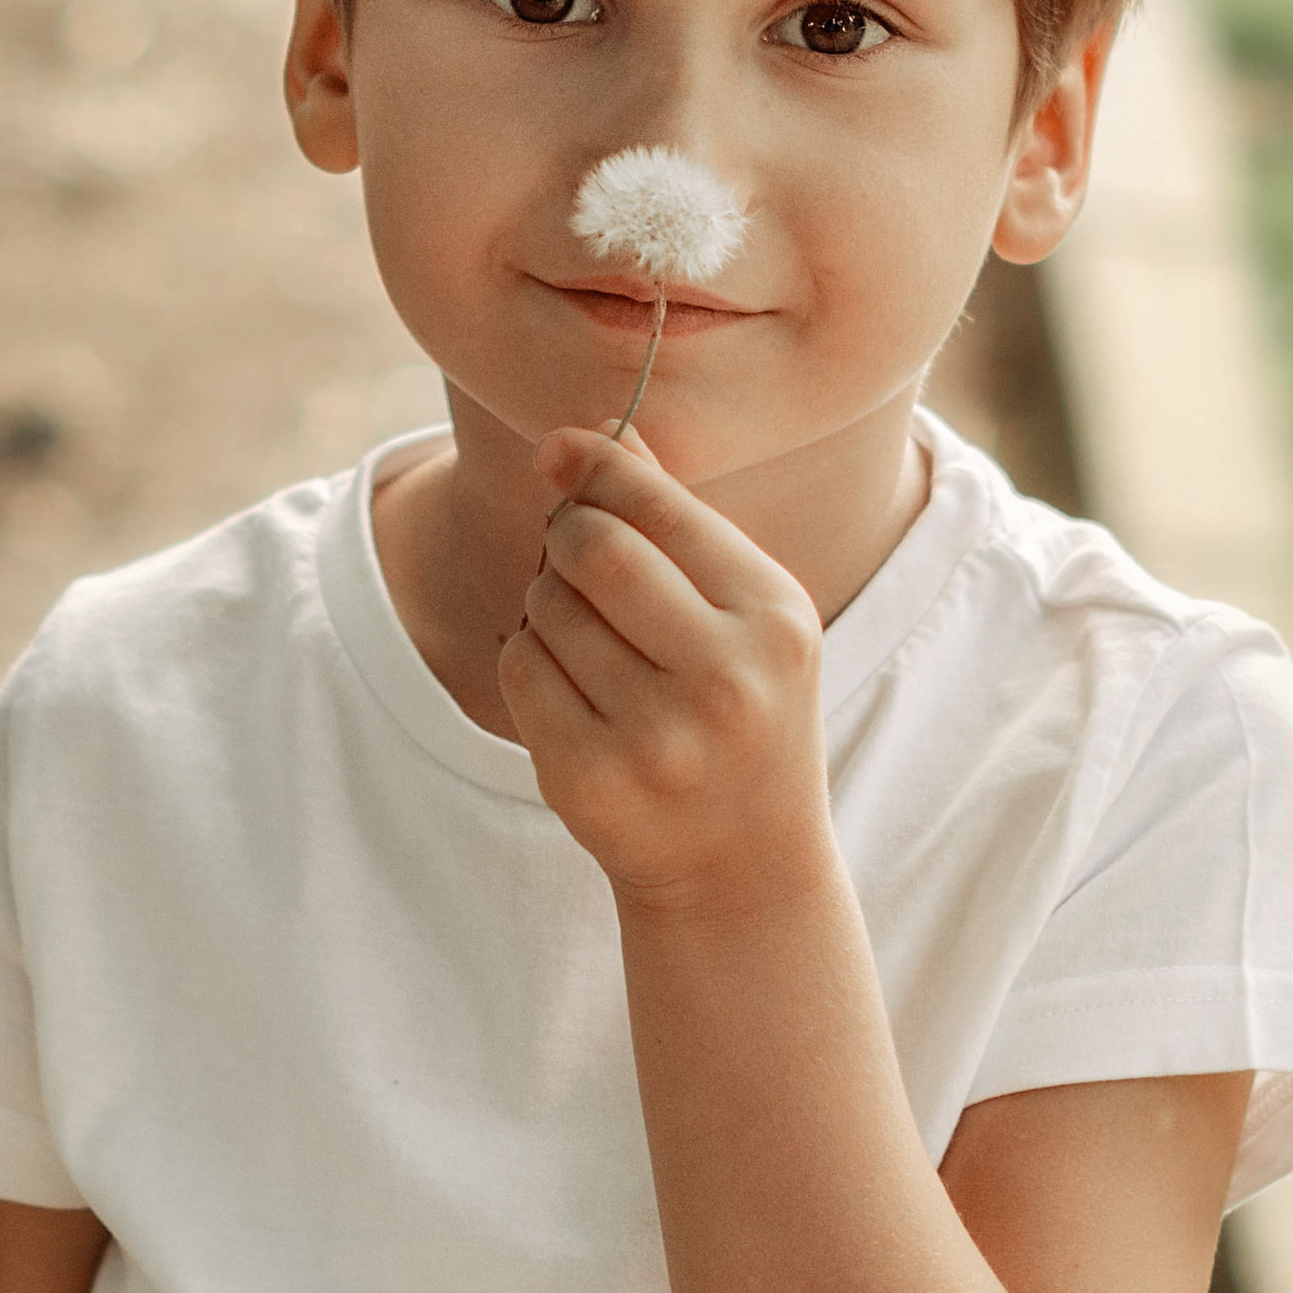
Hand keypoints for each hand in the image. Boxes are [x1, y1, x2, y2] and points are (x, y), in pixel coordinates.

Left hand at [499, 425, 833, 914]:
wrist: (742, 864)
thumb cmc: (739, 707)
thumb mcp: (741, 612)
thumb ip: (676, 518)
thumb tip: (598, 427)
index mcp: (774, 618)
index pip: (660, 509)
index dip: (597, 464)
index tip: (559, 448)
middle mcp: (725, 680)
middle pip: (593, 548)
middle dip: (566, 535)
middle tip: (573, 551)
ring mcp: (656, 739)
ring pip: (545, 607)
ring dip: (546, 601)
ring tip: (590, 637)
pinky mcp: (588, 780)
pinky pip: (518, 667)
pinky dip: (527, 656)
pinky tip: (569, 684)